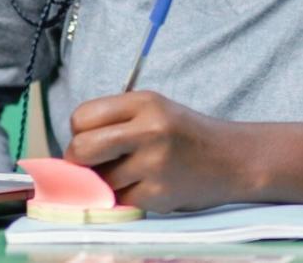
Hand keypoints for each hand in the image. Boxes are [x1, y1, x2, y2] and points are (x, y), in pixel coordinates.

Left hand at [65, 91, 254, 212]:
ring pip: (100, 180)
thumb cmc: (184, 133)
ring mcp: (155, 164)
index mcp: (144, 102)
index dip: (79, 131)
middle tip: (91, 163)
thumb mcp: (153, 109)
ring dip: (106, 181)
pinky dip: (126, 197)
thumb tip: (69, 149)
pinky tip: (146, 185)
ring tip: (130, 172)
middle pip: (82, 149)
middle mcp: (149, 130)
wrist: (232, 159)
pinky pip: (120, 200)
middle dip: (78, 160)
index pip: (81, 116)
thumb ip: (114, 120)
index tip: (89, 138)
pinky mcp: (159, 195)